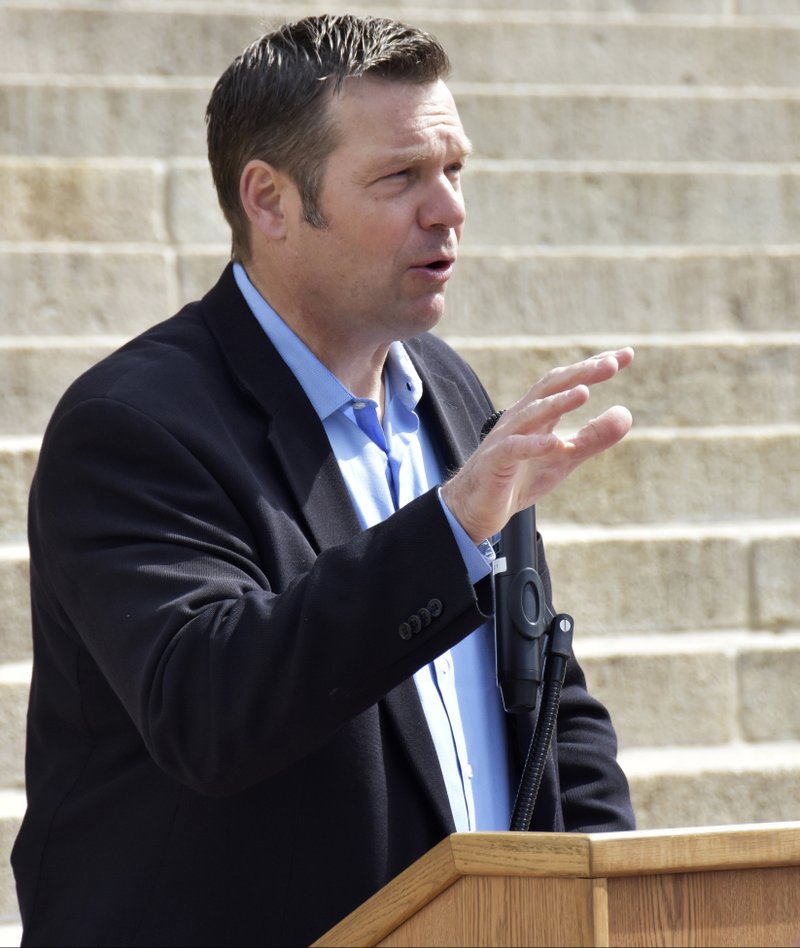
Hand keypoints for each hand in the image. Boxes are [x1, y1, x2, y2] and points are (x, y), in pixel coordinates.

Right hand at [441, 348, 633, 542]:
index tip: (626, 354)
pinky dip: (534, 445)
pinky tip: (556, 443)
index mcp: (539, 414)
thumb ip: (593, 437)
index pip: (568, 382)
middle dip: (579, 374)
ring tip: (584, 393)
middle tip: (611, 364)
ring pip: (532, 414)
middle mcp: (521, 418)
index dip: (594, 367)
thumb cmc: (519, 478)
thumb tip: (626, 413)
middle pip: (550, 387)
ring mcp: (506, 438)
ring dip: (557, 403)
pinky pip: (514, 449)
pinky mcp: (495, 462)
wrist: (476, 506)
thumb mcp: (564, 458)